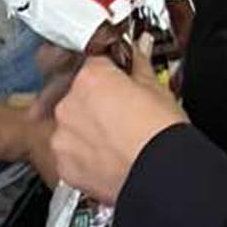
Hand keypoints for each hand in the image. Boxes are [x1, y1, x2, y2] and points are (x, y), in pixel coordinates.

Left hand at [51, 36, 185, 204]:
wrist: (163, 175)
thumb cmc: (162, 135)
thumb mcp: (157, 89)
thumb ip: (139, 66)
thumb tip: (138, 51)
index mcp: (90, 79)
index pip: (93, 64)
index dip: (108, 74)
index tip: (117, 83)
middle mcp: (69, 105)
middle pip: (77, 96)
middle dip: (95, 104)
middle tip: (121, 116)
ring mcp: (63, 137)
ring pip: (71, 127)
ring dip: (87, 131)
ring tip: (116, 142)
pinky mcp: (64, 166)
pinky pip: (70, 155)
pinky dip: (84, 157)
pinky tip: (108, 159)